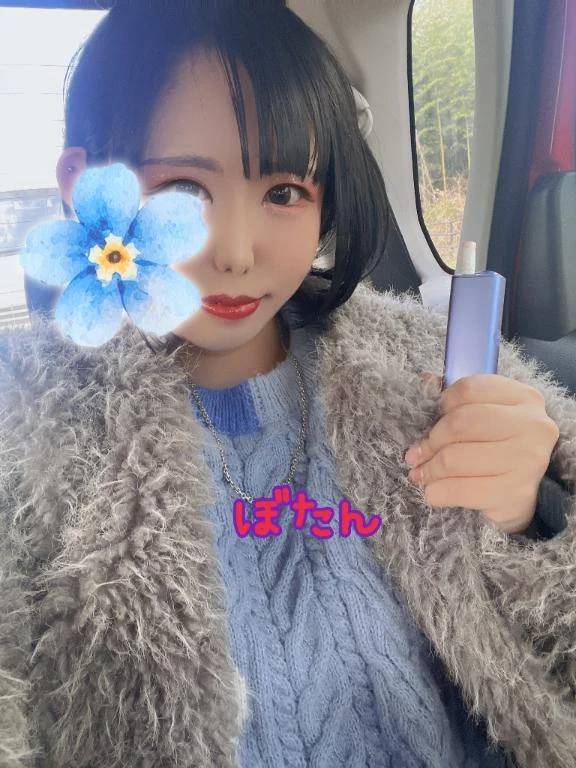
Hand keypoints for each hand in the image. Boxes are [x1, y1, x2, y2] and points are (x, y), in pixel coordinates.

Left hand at [404, 372, 559, 533]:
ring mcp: (527, 461)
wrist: (527, 490)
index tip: (434, 417)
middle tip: (415, 454)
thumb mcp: (487, 414)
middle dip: (430, 441)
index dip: (443, 403)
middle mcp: (532, 426)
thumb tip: (425, 381)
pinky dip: (437, 492)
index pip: (469, 389)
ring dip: (429, 469)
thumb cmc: (499, 445)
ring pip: (455, 459)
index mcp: (524, 397)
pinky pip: (461, 490)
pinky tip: (432, 491)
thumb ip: (458, 398)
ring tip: (419, 473)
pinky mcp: (516, 493)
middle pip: (460, 424)